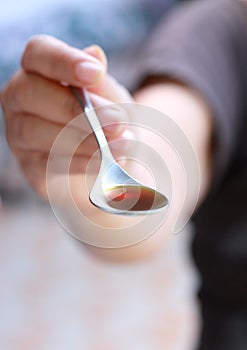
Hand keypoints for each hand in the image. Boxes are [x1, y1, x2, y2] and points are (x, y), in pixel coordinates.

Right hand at [0, 35, 132, 197]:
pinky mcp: (31, 165)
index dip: (63, 61)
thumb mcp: (111, 97)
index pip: (38, 53)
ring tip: (119, 144)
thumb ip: (101, 81)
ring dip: (82, 138)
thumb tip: (95, 54)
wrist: (110, 160)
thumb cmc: (106, 120)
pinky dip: (80, 161)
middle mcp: (21, 100)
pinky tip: (104, 160)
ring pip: (34, 131)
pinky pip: (47, 162)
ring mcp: (21, 134)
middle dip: (73, 107)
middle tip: (115, 120)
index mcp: (40, 71)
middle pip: (28, 92)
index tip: (94, 73)